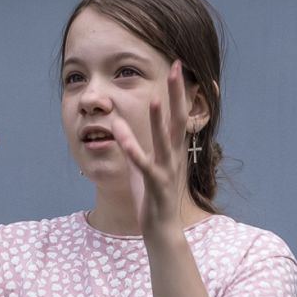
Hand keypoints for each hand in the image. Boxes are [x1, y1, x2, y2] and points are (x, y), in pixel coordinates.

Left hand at [105, 74, 188, 237]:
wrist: (161, 230)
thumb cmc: (153, 197)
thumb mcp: (142, 165)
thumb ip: (132, 143)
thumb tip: (117, 123)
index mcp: (173, 149)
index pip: (178, 114)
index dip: (178, 91)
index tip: (177, 66)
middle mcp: (174, 156)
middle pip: (178, 119)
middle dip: (176, 93)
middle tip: (176, 68)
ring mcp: (167, 170)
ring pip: (164, 141)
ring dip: (159, 121)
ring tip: (155, 99)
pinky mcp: (155, 184)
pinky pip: (142, 165)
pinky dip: (132, 149)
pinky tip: (121, 134)